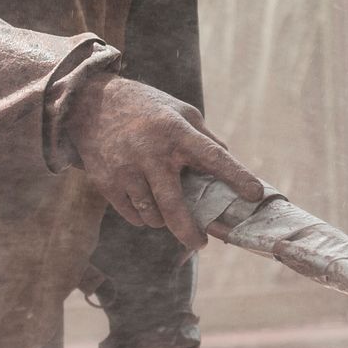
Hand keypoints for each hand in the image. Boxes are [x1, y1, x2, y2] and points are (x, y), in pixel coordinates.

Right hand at [65, 75, 262, 249]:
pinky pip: (132, 215)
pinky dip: (143, 216)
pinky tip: (145, 203)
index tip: (255, 194)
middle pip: (174, 205)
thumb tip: (231, 163)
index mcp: (176, 130)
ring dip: (164, 220)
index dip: (237, 176)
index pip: (213, 157)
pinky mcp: (106, 182)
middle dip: (189, 231)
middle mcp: (151, 151)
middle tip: (201, 244)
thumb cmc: (146, 108)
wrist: (91, 104)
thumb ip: (205, 138)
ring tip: (166, 209)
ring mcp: (126, 169)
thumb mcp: (179, 112)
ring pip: (152, 215)